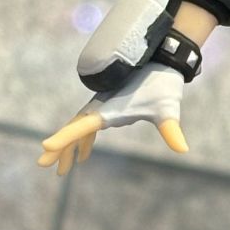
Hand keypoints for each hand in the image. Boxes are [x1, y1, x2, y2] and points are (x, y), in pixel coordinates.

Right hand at [38, 64, 187, 175]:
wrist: (163, 59)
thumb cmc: (163, 83)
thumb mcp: (168, 109)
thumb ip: (171, 130)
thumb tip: (183, 149)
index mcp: (109, 109)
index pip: (82, 126)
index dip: (64, 138)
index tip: (46, 147)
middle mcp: (101, 106)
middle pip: (74, 128)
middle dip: (60, 148)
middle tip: (45, 166)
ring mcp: (103, 104)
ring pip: (79, 126)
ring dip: (70, 147)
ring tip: (63, 170)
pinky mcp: (109, 104)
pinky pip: (89, 124)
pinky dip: (84, 139)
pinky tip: (85, 154)